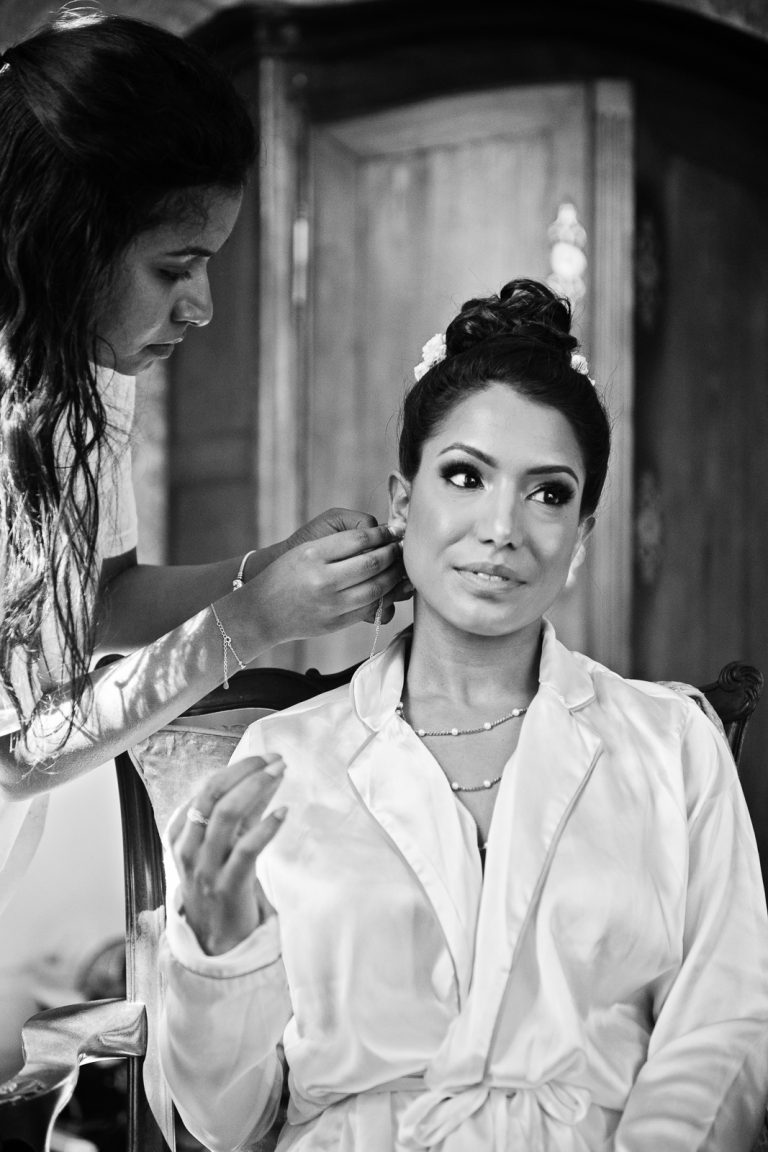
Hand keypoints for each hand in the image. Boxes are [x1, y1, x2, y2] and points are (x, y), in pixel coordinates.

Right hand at [168, 755, 286, 955]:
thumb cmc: (221, 884)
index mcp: (181, 834)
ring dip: (257, 788)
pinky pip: (246, 850)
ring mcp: (206, 868)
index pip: (207, 789)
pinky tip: (284, 812)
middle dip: (245, 771)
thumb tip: (267, 776)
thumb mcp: (225, 845)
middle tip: (274, 759)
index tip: (264, 757)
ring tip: (280, 773)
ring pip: (227, 816)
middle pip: (213, 795)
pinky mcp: (227, 886)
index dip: (237, 769)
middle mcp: (189, 848)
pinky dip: (266, 827)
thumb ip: (244, 812)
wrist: (216, 940)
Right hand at [281, 508, 410, 617]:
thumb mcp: (305, 550)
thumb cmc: (285, 576)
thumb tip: (378, 536)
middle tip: (400, 548)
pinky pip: (371, 608)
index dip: (382, 534)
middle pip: (372, 563)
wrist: (262, 612)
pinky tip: (390, 588)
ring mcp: (331, 604)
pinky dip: (386, 597)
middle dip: (392, 554)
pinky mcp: (337, 622)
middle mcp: (323, 580)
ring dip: (394, 576)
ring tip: (399, 567)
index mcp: (314, 555)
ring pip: (377, 588)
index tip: (392, 532)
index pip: (359, 539)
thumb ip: (339, 543)